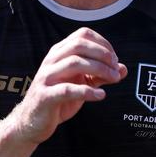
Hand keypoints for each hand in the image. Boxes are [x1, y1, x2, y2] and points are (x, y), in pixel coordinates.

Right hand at [11, 27, 126, 145]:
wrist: (32, 122)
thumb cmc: (59, 99)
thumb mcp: (82, 84)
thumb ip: (101, 75)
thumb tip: (123, 69)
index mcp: (59, 52)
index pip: (82, 34)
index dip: (102, 43)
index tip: (115, 58)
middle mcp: (52, 60)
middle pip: (79, 45)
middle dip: (102, 54)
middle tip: (116, 68)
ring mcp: (47, 77)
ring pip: (74, 63)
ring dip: (99, 69)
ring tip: (113, 79)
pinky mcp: (45, 96)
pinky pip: (67, 89)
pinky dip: (88, 91)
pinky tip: (100, 95)